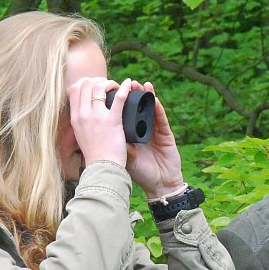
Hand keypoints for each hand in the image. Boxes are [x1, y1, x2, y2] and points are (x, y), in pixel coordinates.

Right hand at [68, 76, 127, 167]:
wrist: (102, 168)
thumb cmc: (95, 154)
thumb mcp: (80, 135)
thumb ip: (81, 121)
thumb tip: (84, 110)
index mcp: (75, 118)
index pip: (74, 89)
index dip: (85, 82)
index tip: (95, 86)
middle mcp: (83, 114)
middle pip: (86, 83)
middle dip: (98, 80)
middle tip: (108, 86)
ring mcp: (97, 117)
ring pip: (100, 86)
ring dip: (110, 83)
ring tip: (118, 87)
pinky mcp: (113, 121)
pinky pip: (119, 98)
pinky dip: (124, 88)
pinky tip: (128, 84)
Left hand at [119, 79, 184, 198]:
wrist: (159, 185)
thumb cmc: (141, 173)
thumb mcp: (125, 158)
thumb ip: (116, 145)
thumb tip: (102, 132)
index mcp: (131, 135)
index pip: (124, 115)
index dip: (118, 103)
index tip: (109, 92)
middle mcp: (142, 130)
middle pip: (136, 108)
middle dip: (130, 94)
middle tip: (124, 83)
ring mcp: (155, 131)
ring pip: (149, 109)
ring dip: (145, 95)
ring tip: (138, 85)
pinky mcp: (166, 134)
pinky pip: (161, 118)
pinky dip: (157, 107)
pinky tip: (152, 98)